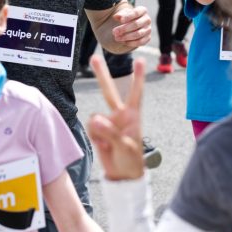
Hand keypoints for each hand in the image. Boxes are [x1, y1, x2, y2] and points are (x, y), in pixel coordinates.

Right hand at [88, 56, 145, 180]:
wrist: (122, 175)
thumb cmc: (131, 160)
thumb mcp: (125, 147)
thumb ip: (110, 133)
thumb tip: (95, 118)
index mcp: (133, 116)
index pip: (136, 93)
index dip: (138, 77)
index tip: (140, 59)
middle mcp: (120, 115)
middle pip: (109, 91)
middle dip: (102, 74)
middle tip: (94, 57)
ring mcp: (108, 122)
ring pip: (95, 116)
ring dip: (98, 130)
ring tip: (107, 144)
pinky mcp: (98, 130)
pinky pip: (91, 126)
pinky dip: (95, 136)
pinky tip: (103, 145)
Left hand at [111, 6, 150, 48]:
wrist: (132, 25)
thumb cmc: (127, 17)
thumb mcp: (123, 13)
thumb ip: (120, 14)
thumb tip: (116, 16)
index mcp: (142, 10)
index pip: (136, 13)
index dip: (128, 17)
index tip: (121, 20)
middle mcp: (147, 19)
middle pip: (136, 24)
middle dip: (124, 29)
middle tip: (114, 32)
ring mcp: (148, 29)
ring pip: (138, 34)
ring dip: (126, 37)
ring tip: (116, 38)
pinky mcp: (148, 38)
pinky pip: (140, 42)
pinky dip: (131, 43)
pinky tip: (123, 42)